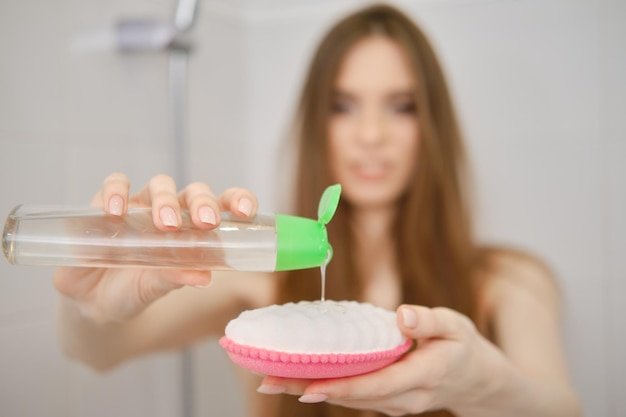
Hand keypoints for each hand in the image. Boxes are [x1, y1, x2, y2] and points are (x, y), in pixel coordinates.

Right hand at [53, 172, 258, 323]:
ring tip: (164, 224)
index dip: (238, 200)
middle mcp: (171, 210)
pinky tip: (116, 211)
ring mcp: (140, 205)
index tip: (246, 212)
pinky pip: (114, 185)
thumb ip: (177, 278)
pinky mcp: (105, 204)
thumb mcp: (157, 288)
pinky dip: (116, 192)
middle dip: (202, 203)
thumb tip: (204, 277)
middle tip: (205, 222)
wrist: (94, 302)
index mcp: (195, 227)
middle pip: (194, 192)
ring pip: (159, 185)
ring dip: (165, 199)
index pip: (224, 204)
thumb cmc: (135, 290)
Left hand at [258, 305, 507, 415]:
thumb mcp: (456, 326)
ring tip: (272, 378)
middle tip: (268, 379)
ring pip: (348, 399)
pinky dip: (326, 386)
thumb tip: (402, 315)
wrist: (476, 379)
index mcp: (423, 376)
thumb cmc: (464, 347)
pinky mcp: (387, 400)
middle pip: (352, 396)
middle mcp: (405, 398)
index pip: (377, 385)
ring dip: (310, 389)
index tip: (308, 386)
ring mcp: (395, 404)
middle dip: (309, 389)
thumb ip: (430, 322)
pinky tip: (299, 378)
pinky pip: (353, 395)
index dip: (342, 387)